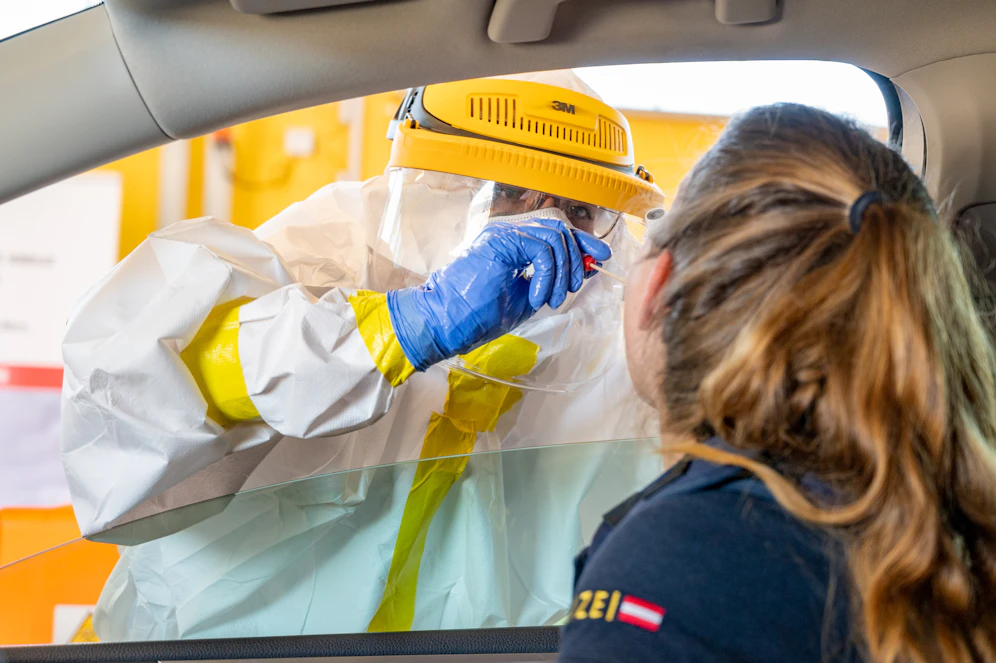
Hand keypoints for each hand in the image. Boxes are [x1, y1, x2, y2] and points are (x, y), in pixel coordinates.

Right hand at [386, 211, 611, 369]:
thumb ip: (553, 279)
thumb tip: (586, 268)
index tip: (602, 258)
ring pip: (555, 238)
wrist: (446, 321)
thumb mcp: (529, 296)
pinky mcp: (500, 241)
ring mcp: (504, 234)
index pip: (556, 232)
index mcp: (514, 244)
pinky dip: (547, 276)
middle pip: (560, 230)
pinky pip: (542, 249)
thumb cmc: (479, 315)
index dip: (583, 242)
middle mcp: (509, 233)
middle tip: (571, 288)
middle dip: (577, 259)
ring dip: (561, 273)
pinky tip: (536, 297)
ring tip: (549, 299)